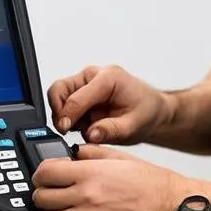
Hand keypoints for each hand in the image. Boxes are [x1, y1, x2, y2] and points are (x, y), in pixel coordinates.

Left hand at [32, 144, 192, 210]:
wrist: (171, 209)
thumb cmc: (151, 184)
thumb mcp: (119, 157)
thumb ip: (91, 153)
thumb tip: (72, 154)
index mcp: (90, 173)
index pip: (45, 173)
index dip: (40, 173)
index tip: (44, 175)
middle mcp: (87, 196)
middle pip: (42, 198)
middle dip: (44, 193)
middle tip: (52, 191)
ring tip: (68, 205)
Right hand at [47, 64, 171, 144]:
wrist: (151, 110)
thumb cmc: (146, 112)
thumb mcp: (133, 126)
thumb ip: (111, 130)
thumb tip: (90, 134)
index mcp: (108, 78)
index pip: (76, 96)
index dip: (67, 115)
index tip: (64, 129)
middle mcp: (93, 76)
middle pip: (59, 89)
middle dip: (58, 111)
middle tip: (65, 129)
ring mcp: (85, 82)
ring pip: (58, 95)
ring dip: (63, 115)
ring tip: (81, 129)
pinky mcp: (81, 91)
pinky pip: (64, 103)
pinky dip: (68, 117)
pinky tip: (84, 125)